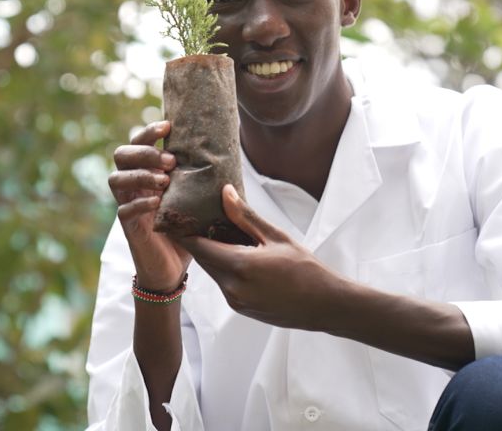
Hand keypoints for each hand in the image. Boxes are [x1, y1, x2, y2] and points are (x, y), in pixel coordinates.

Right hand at [108, 121, 189, 291]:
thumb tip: (225, 151)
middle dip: (144, 153)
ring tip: (165, 181)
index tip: (168, 126)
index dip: (148, 132)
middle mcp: (132, 185)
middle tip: (171, 161)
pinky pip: (123, 210)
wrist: (174, 267)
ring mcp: (127, 205)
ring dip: (140, 175)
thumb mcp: (193, 197)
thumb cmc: (186, 226)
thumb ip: (197, 176)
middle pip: (121, 155)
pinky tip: (157, 202)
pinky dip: (140, 203)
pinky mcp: (129, 228)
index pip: (136, 142)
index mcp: (145, 172)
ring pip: (116, 179)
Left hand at [176, 184, 346, 329]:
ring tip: (216, 231)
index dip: (184, 230)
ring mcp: (235, 301)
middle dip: (197, 239)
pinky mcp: (241, 308)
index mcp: (239, 266)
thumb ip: (245, 216)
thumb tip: (225, 193)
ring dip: (212, 254)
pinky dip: (224, 267)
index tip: (177, 215)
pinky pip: (224, 283)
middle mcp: (232, 287)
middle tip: (194, 218)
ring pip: (213, 272)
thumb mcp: (276, 236)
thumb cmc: (305, 268)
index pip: (198, 246)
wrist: (325, 305)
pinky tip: (236, 254)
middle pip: (203, 259)